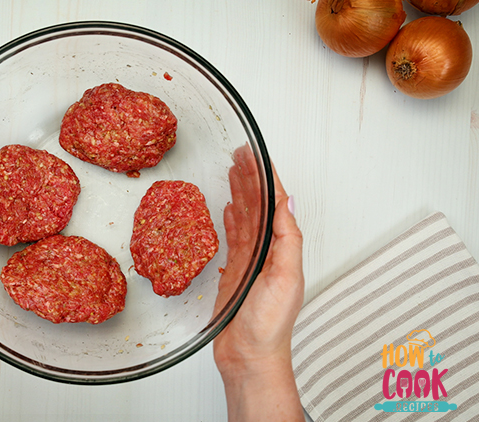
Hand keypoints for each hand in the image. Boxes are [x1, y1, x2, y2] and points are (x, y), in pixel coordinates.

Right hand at [213, 145, 303, 420]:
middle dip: (251, 179)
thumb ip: (287, 239)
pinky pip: (233, 237)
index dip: (268, 178)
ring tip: (233, 171)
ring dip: (241, 193)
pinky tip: (228, 207)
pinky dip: (231, 219)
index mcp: (283, 249)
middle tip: (241, 154)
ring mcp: (251, 261)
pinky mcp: (235, 272)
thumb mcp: (285, 277)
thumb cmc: (269, 324)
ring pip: (245, 218)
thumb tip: (288, 203)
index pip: (276, 205)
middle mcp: (268, 252)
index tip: (258, 156)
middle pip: (259, 206)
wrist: (249, 356)